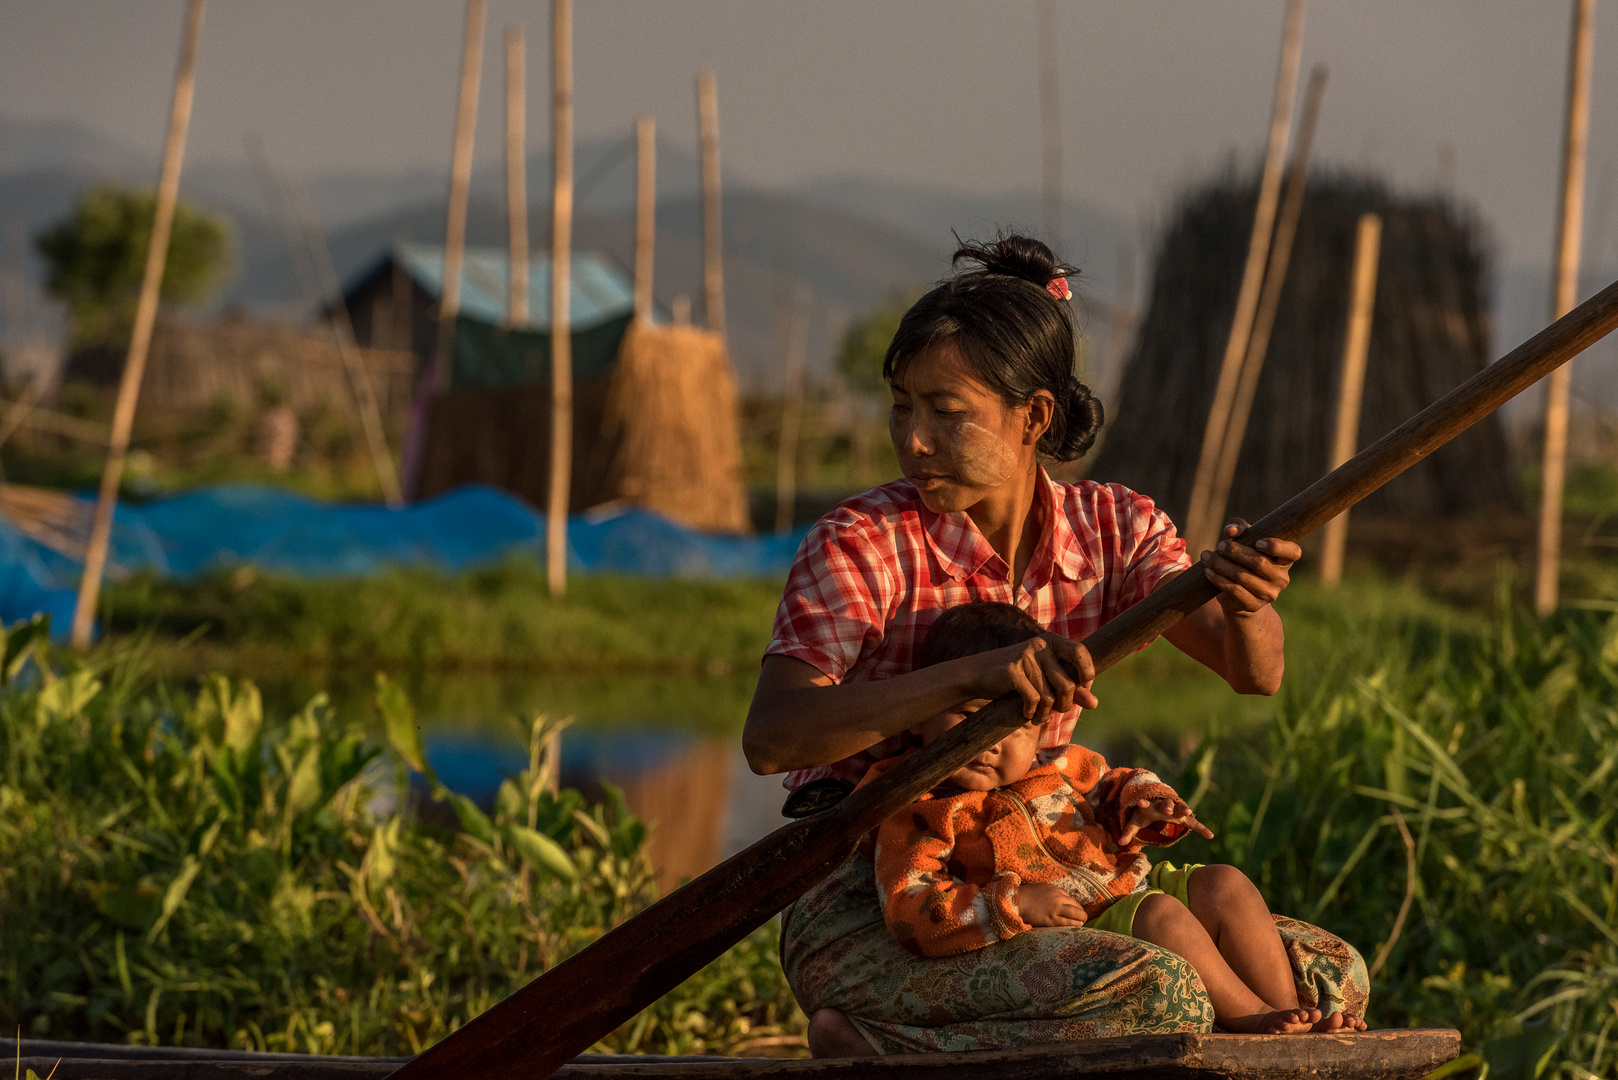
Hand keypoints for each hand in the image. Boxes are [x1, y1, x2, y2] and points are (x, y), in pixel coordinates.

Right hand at [959, 635, 1098, 723]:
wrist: (976, 674)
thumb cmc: (1016, 677)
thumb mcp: (1045, 680)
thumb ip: (1071, 688)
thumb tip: (1094, 703)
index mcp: (1051, 641)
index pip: (1081, 653)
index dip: (1086, 674)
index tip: (1080, 688)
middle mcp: (1040, 645)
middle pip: (1068, 684)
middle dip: (1064, 705)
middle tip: (1054, 710)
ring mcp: (1025, 656)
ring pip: (1050, 697)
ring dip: (1045, 713)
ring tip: (1038, 715)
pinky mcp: (1012, 670)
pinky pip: (1033, 700)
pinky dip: (1031, 712)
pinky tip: (1025, 713)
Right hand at [1016, 881, 1086, 927]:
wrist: (1016, 902)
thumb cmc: (1027, 896)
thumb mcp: (1042, 888)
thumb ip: (1053, 893)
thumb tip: (1062, 901)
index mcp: (1055, 889)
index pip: (1070, 898)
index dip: (1074, 905)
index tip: (1074, 910)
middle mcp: (1058, 898)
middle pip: (1076, 906)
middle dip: (1081, 912)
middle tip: (1082, 918)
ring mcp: (1055, 909)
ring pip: (1075, 914)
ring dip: (1081, 919)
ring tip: (1081, 923)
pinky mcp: (1051, 920)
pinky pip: (1067, 923)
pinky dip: (1074, 925)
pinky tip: (1076, 926)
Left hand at [1117, 796, 1214, 845]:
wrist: (1159, 805)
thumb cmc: (1146, 814)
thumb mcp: (1136, 821)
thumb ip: (1128, 831)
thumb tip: (1119, 843)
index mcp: (1150, 806)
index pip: (1146, 804)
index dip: (1143, 803)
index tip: (1139, 802)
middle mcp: (1164, 806)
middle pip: (1166, 804)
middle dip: (1167, 806)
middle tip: (1167, 810)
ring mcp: (1176, 811)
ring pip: (1181, 808)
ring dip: (1184, 810)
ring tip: (1188, 813)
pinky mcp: (1185, 818)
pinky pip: (1195, 823)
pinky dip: (1202, 828)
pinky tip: (1210, 835)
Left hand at [1200, 518, 1299, 614]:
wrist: (1237, 596)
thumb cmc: (1243, 559)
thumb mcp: (1243, 540)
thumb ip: (1239, 528)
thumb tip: (1231, 530)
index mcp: (1285, 560)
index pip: (1293, 552)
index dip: (1277, 546)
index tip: (1258, 542)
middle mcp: (1281, 578)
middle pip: (1259, 562)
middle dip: (1235, 551)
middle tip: (1220, 545)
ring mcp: (1269, 594)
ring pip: (1243, 576)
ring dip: (1221, 564)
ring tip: (1207, 556)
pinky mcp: (1253, 605)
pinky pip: (1234, 590)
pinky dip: (1218, 579)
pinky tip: (1208, 571)